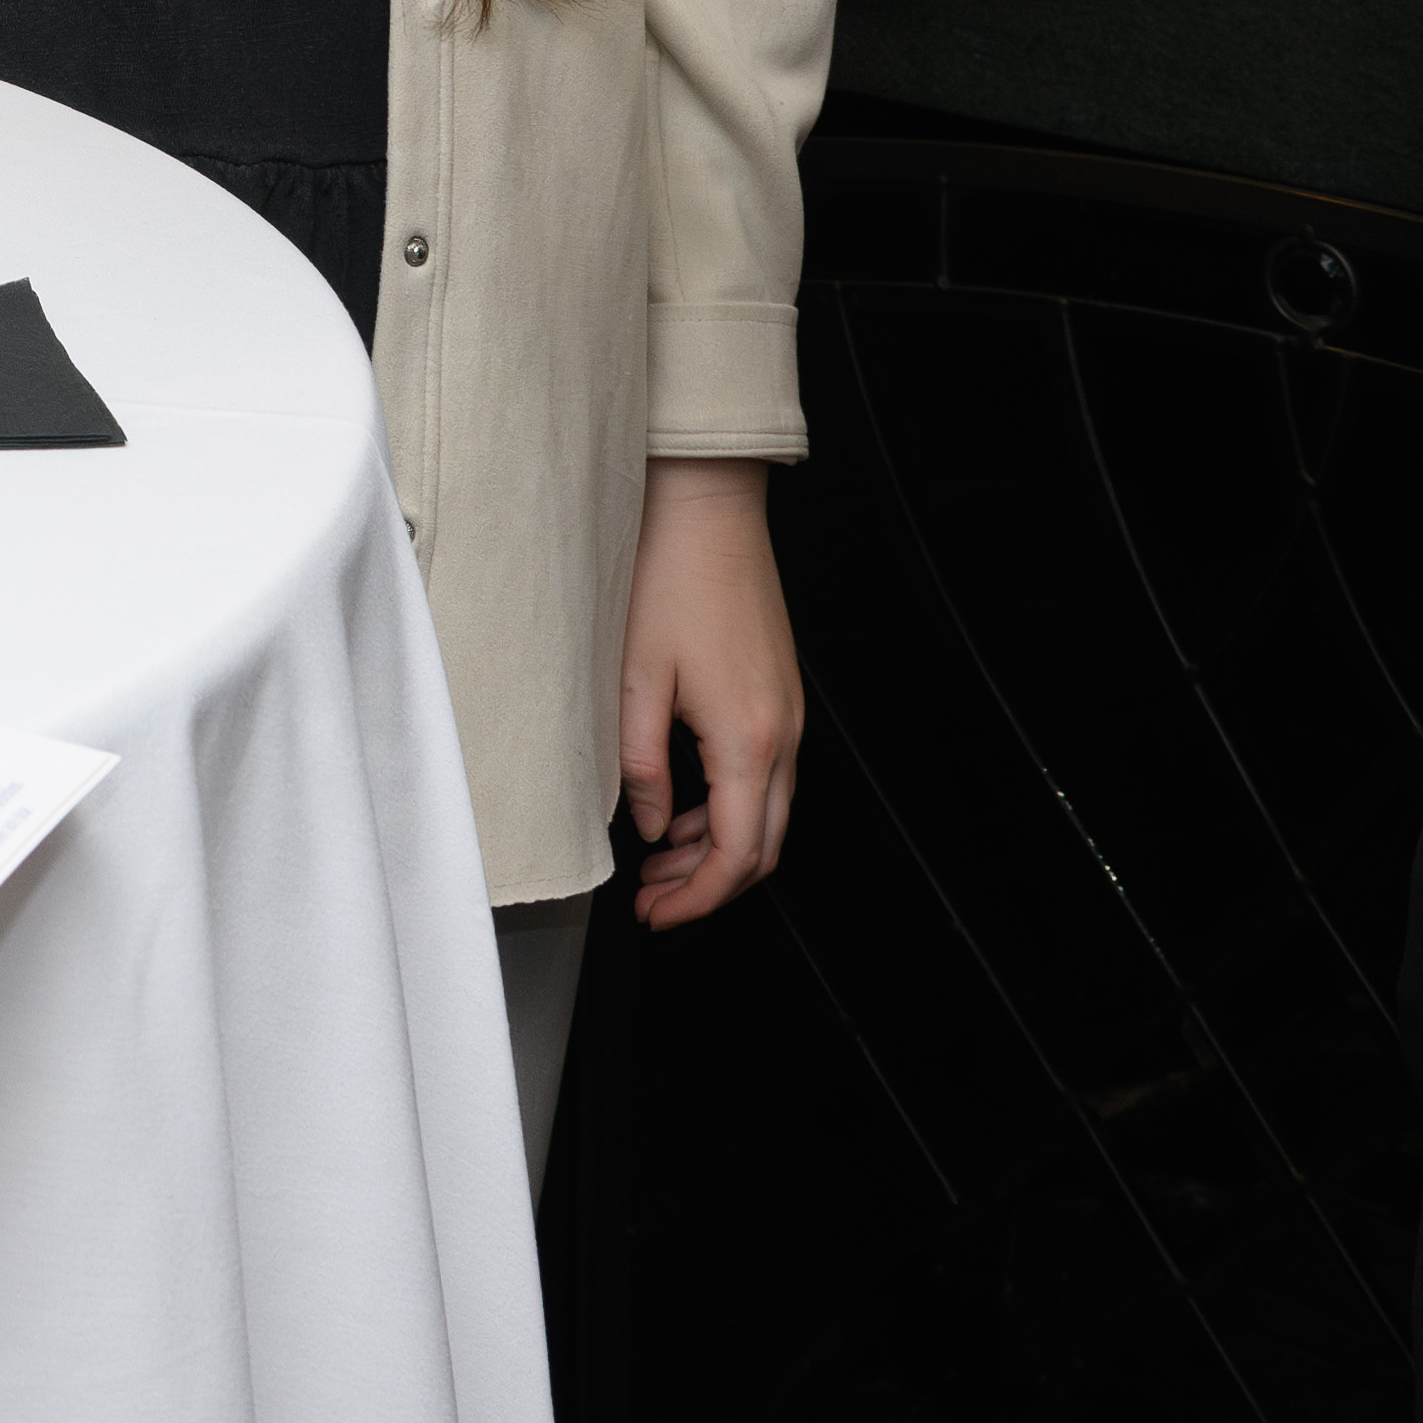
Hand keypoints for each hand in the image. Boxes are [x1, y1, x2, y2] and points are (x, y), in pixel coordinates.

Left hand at [614, 456, 803, 924]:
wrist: (707, 508)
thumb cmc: (669, 577)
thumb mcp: (633, 681)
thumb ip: (642, 767)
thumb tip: (650, 826)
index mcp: (749, 738)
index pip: (737, 854)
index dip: (698, 899)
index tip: (657, 914)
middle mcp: (784, 732)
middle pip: (764, 846)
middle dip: (709, 885)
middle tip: (654, 898)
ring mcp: (789, 712)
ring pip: (767, 812)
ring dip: (717, 846)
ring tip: (657, 857)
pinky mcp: (780, 694)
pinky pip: (766, 774)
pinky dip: (729, 805)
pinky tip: (682, 805)